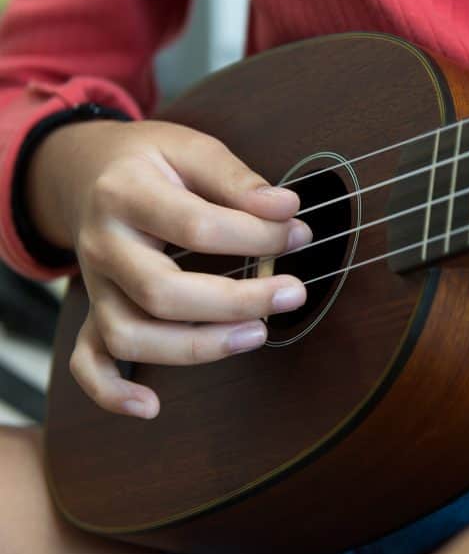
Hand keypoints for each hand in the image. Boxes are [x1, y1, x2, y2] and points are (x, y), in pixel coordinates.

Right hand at [28, 120, 311, 418]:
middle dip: (236, 301)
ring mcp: (94, 286)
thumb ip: (236, 178)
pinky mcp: (93, 312)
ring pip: (130, 336)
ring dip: (196, 347)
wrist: (86, 170)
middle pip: (162, 293)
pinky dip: (112, 392)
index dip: (255, 236)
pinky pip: (87, 363)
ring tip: (257, 334)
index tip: (298, 232)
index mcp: (124, 194)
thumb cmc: (151, 160)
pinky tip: (151, 406)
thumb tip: (287, 209)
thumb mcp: (190, 147)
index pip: (196, 227)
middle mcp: (102, 246)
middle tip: (293, 293)